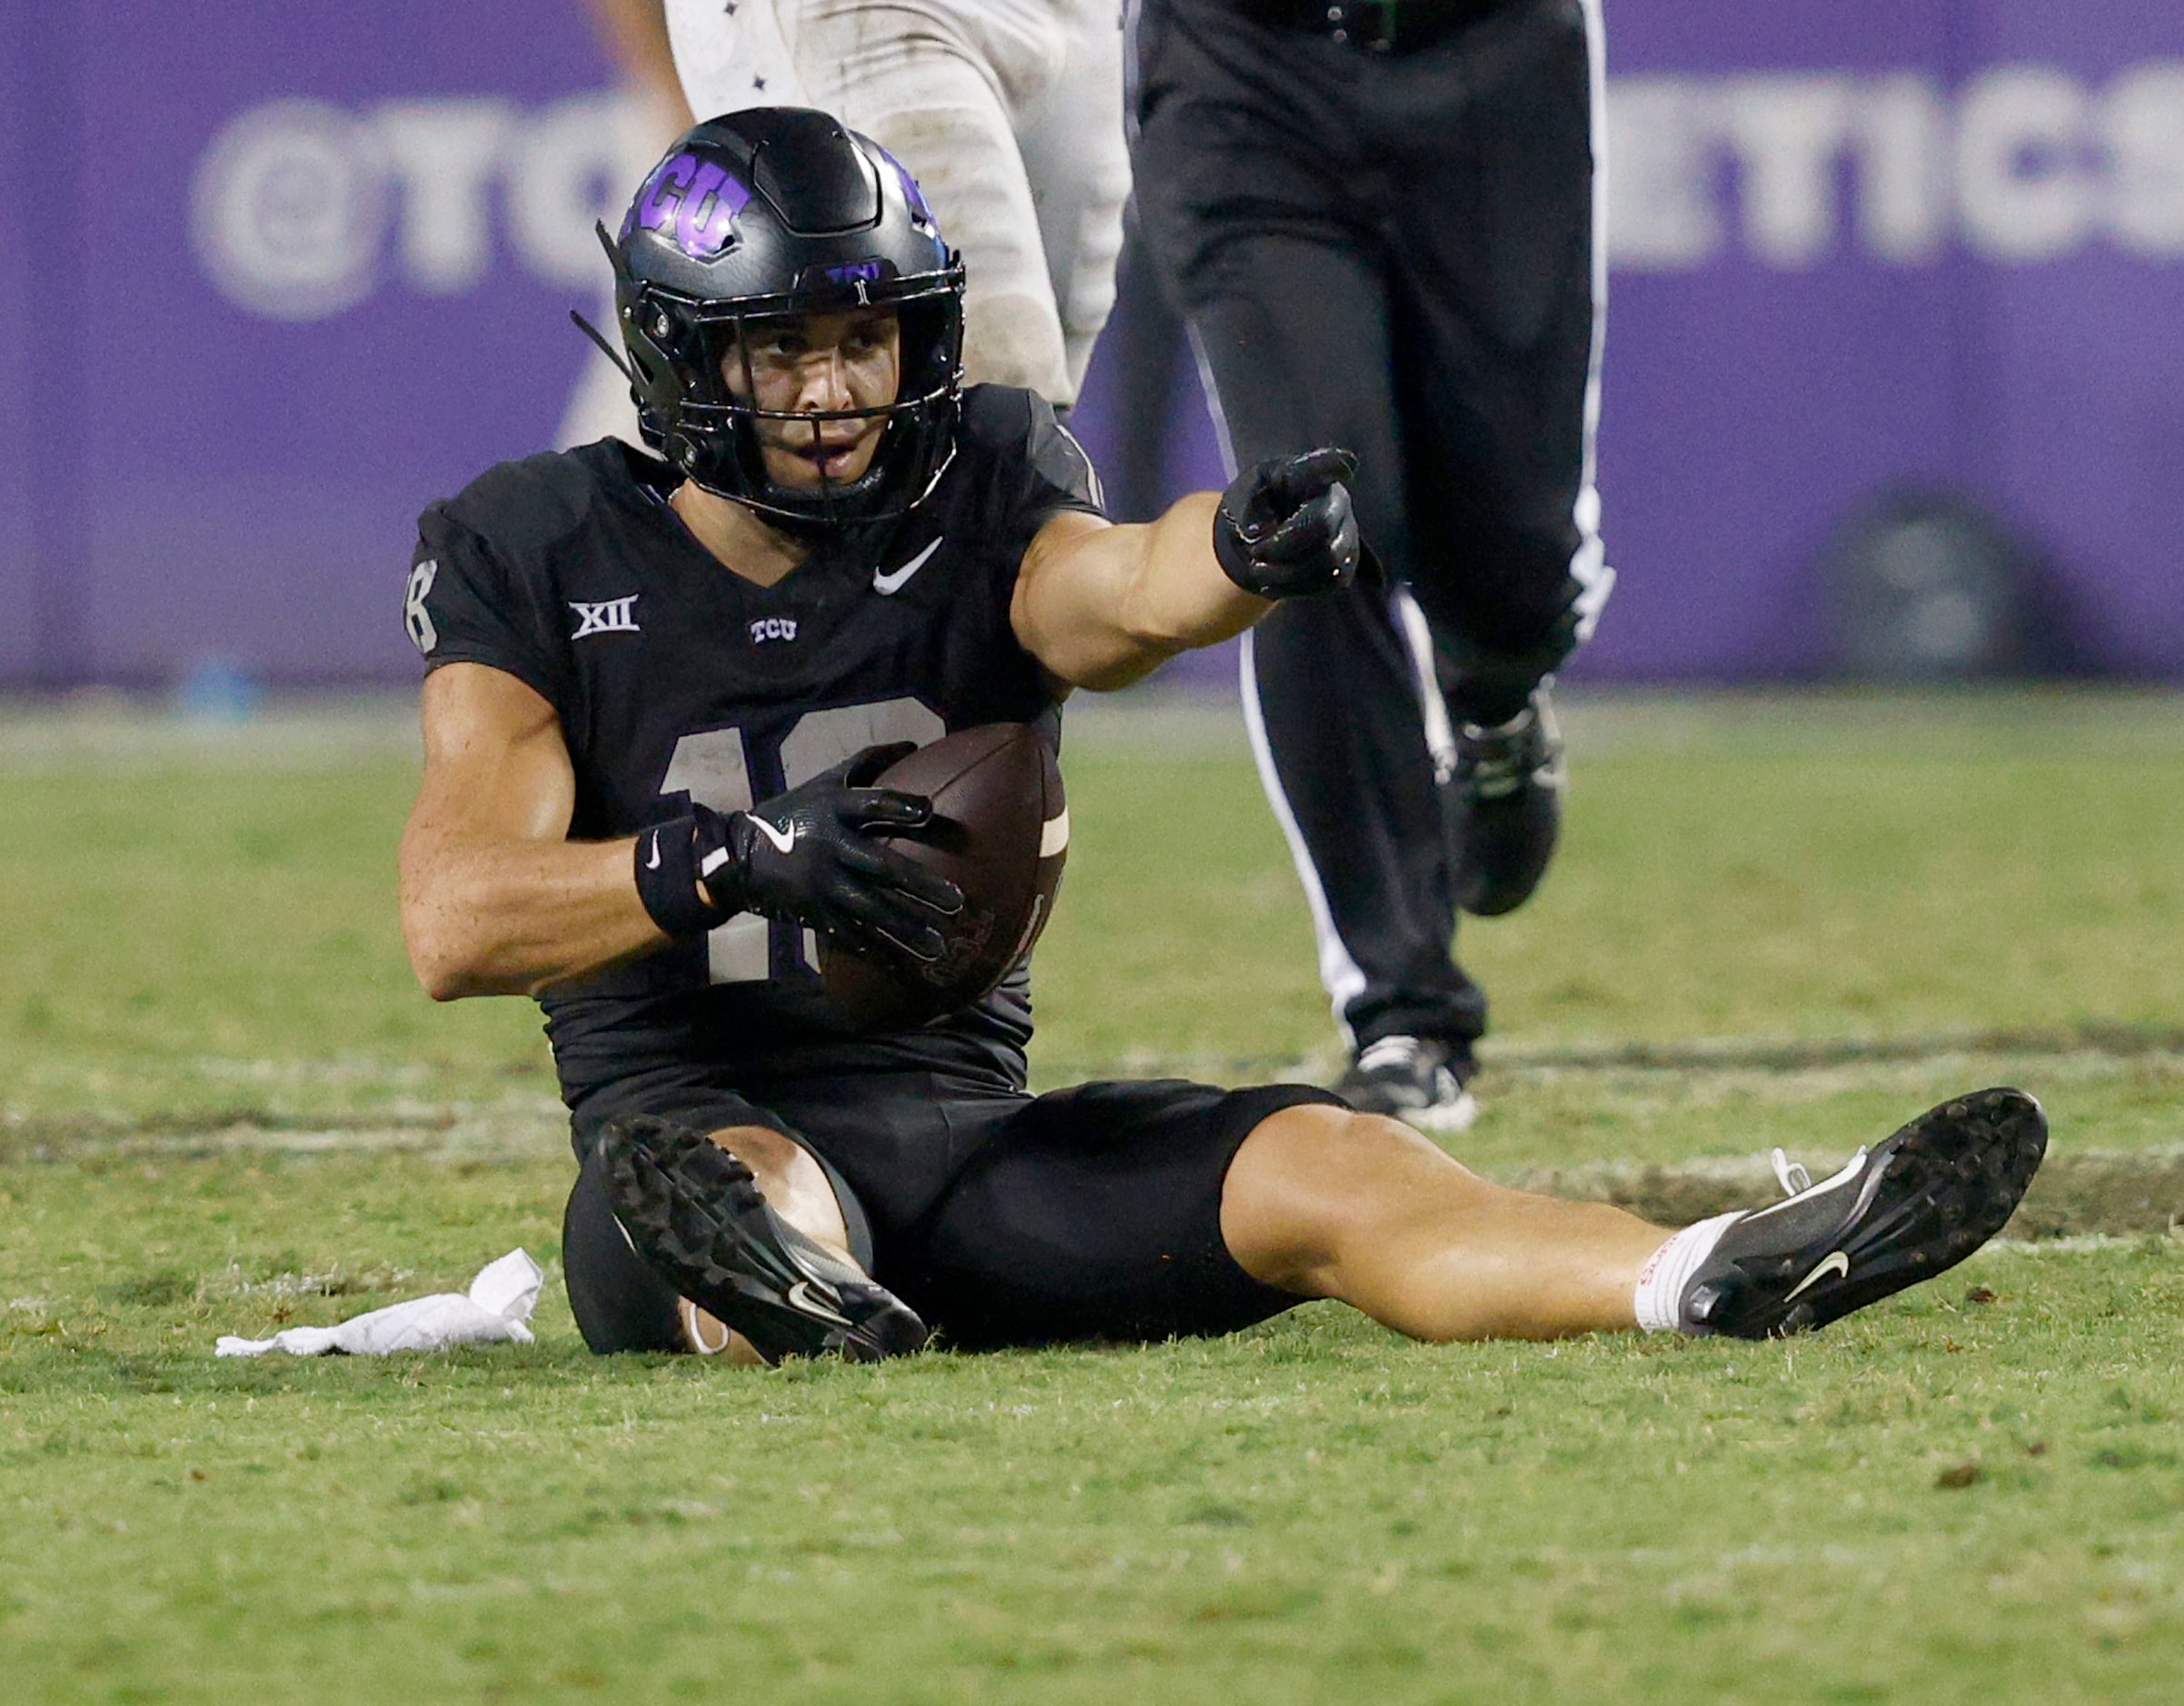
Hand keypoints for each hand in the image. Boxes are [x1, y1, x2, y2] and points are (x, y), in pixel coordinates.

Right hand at [697, 744, 963, 961]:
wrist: (738, 857)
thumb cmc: (793, 813)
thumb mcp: (823, 782)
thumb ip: (867, 763)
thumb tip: (912, 744)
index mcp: (833, 810)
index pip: (870, 804)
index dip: (899, 806)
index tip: (929, 812)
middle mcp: (829, 847)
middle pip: (880, 866)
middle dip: (919, 885)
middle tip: (956, 901)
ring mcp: (821, 885)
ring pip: (870, 910)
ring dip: (906, 929)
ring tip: (939, 946)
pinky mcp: (813, 913)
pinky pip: (849, 936)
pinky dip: (876, 952)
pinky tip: (903, 966)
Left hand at [1212, 447, 1360, 598]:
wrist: (1258, 536)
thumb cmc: (1253, 506)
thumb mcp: (1241, 495)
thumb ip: (1247, 505)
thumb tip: (1260, 529)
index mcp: (1310, 476)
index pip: (1328, 465)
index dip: (1337, 466)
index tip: (1346, 467)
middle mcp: (1337, 502)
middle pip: (1323, 525)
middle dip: (1285, 544)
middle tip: (1255, 552)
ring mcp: (1346, 534)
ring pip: (1328, 560)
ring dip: (1287, 572)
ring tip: (1255, 571)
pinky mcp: (1344, 566)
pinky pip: (1330, 583)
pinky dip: (1296, 588)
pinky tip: (1269, 586)